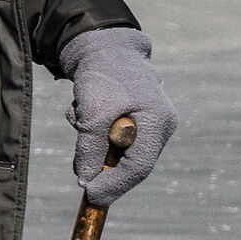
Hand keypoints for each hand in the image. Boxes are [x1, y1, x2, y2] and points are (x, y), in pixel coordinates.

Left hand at [59, 27, 176, 206]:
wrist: (103, 44)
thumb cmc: (102, 75)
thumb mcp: (92, 114)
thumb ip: (90, 149)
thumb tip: (86, 181)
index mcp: (158, 121)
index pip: (139, 166)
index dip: (114, 185)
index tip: (90, 195)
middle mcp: (161, 124)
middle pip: (133, 163)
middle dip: (103, 164)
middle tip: (79, 169)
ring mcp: (151, 122)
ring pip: (120, 152)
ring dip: (94, 143)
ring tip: (80, 115)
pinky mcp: (137, 119)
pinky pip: (115, 140)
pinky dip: (95, 133)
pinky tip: (85, 111)